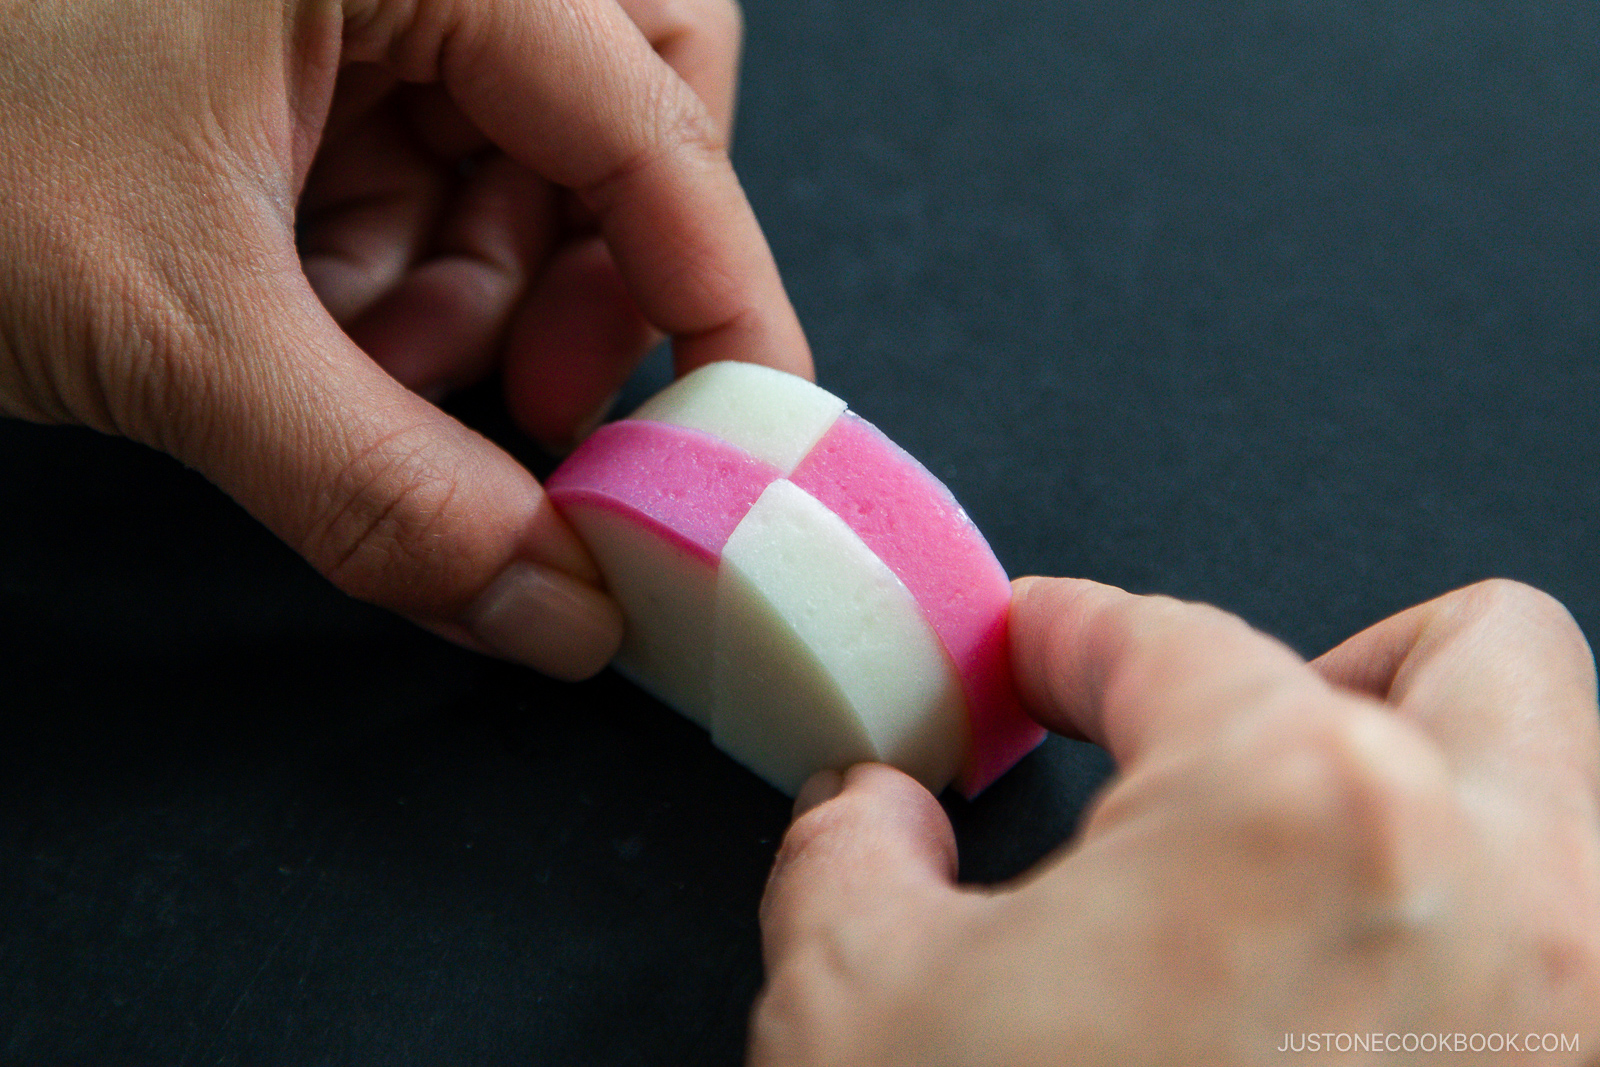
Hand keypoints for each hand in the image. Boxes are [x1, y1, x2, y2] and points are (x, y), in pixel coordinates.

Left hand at [0, 0, 809, 678]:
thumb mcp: (167, 321)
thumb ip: (385, 485)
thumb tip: (560, 611)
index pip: (655, 118)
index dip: (721, 294)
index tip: (746, 435)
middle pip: (623, 111)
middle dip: (586, 279)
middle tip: (529, 397)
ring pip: (518, 160)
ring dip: (464, 298)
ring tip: (342, 357)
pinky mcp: (303, 44)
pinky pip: (428, 170)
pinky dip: (394, 275)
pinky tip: (303, 317)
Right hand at [754, 578, 1599, 1064]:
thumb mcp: (857, 1011)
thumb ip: (853, 847)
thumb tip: (876, 808)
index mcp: (1294, 805)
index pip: (1167, 638)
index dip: (1070, 633)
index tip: (1039, 657)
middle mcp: (1502, 892)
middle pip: (1475, 652)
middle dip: (1335, 662)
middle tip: (1217, 747)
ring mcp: (1581, 1030)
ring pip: (1573, 808)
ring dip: (1440, 800)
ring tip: (1294, 886)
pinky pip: (1569, 977)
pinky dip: (1469, 958)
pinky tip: (1335, 1028)